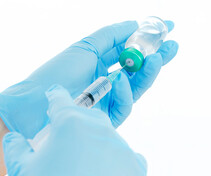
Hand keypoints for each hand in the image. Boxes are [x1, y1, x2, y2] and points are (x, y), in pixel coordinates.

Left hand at [0, 21, 177, 137]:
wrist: (36, 105)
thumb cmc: (58, 73)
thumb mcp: (86, 47)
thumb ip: (111, 35)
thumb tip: (135, 23)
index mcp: (100, 61)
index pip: (129, 50)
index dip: (148, 39)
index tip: (167, 27)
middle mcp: (106, 79)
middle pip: (137, 69)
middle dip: (156, 57)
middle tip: (173, 46)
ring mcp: (107, 99)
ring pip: (136, 87)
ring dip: (148, 72)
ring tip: (158, 58)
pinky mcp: (107, 118)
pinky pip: (124, 104)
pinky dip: (124, 92)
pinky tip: (121, 82)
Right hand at [3, 85, 146, 175]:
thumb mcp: (20, 171)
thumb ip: (15, 147)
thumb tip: (14, 137)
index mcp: (70, 123)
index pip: (60, 100)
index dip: (55, 97)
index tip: (54, 96)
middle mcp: (99, 129)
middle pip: (87, 117)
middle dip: (76, 123)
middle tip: (66, 141)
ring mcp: (121, 148)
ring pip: (108, 137)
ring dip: (96, 145)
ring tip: (85, 168)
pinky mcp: (136, 169)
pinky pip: (130, 157)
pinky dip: (119, 161)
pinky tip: (108, 174)